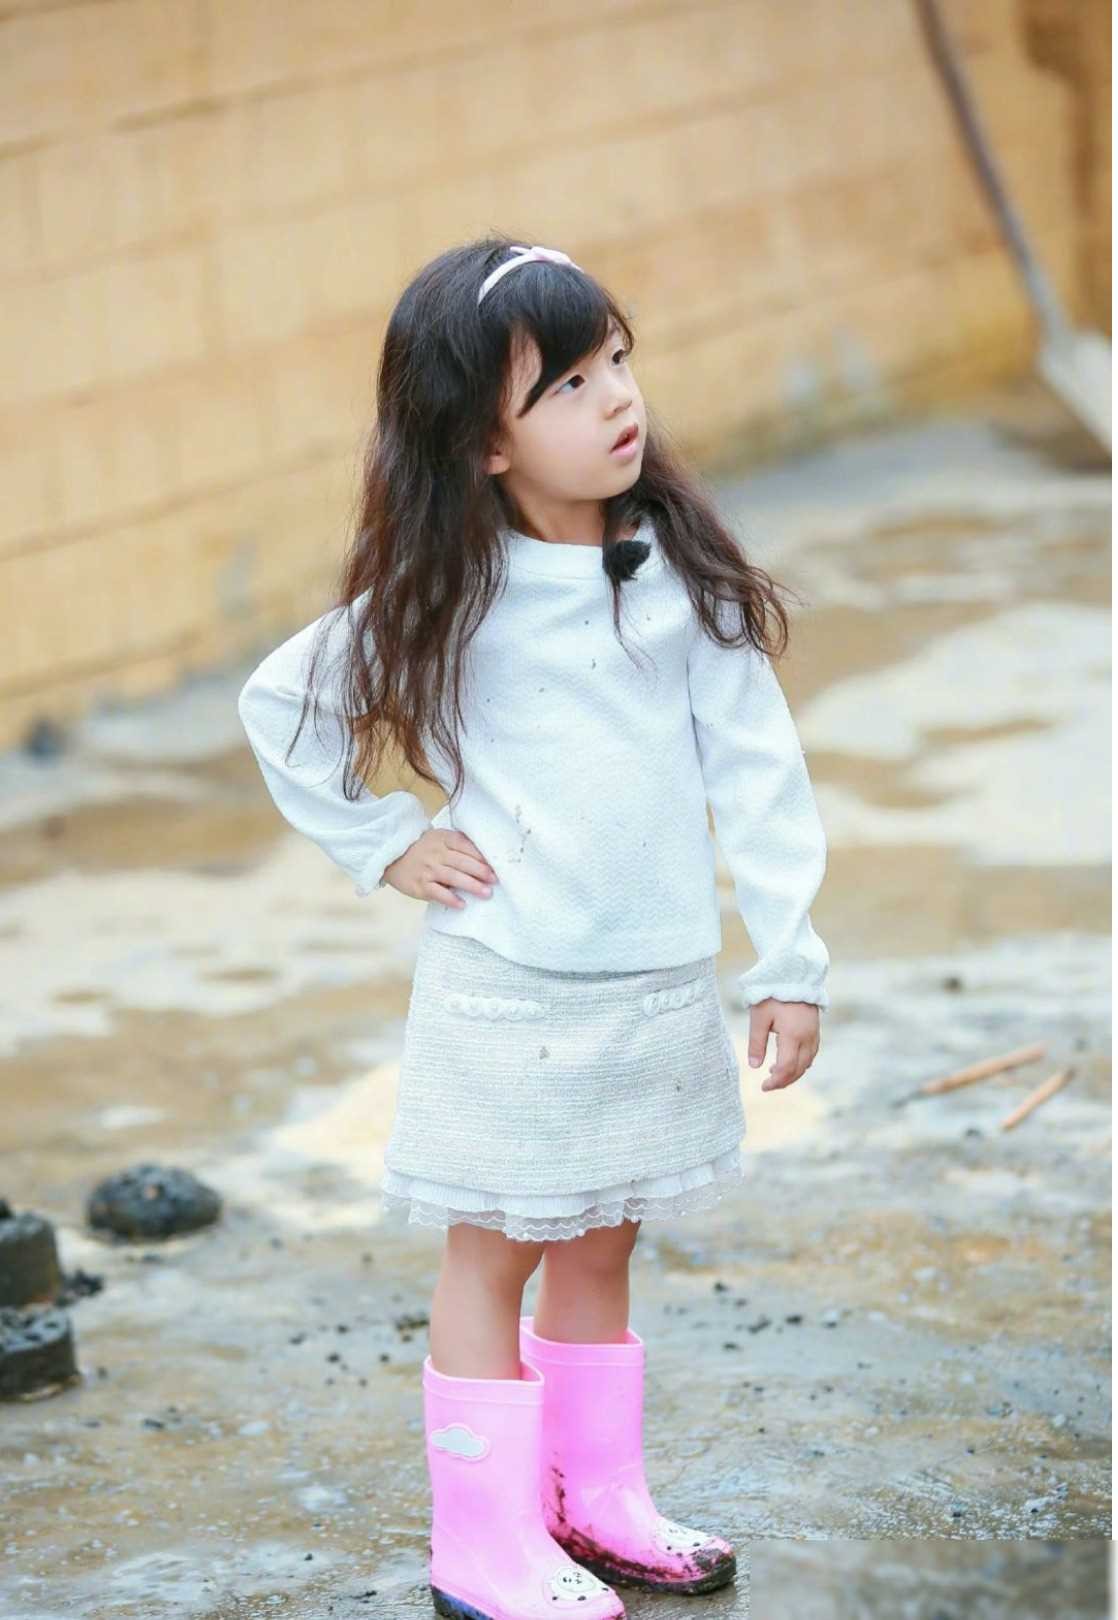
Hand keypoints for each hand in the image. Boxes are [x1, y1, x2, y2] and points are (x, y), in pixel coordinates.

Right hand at [382, 828, 498, 909]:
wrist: (393, 856)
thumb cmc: (423, 848)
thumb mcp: (439, 838)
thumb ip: (459, 844)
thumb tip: (486, 856)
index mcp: (443, 839)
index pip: (465, 846)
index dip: (481, 857)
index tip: (495, 866)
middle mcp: (436, 853)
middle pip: (462, 862)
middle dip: (481, 872)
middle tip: (495, 880)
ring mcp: (427, 870)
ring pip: (453, 877)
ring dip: (471, 885)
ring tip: (486, 893)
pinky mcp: (420, 885)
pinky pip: (437, 893)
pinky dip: (450, 899)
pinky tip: (462, 904)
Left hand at [748, 999, 820, 1090]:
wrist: (794, 972)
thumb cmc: (773, 993)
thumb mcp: (759, 1017)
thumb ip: (757, 1043)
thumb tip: (754, 1066)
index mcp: (793, 1036)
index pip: (787, 1068)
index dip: (776, 1081)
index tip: (763, 1086)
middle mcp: (807, 1037)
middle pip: (799, 1069)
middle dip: (784, 1081)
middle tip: (768, 1084)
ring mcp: (814, 1033)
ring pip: (807, 1062)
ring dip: (793, 1072)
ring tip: (775, 1073)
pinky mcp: (815, 1028)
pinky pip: (811, 1053)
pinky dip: (801, 1062)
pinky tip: (789, 1060)